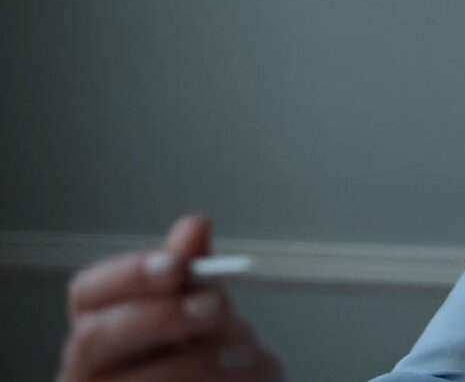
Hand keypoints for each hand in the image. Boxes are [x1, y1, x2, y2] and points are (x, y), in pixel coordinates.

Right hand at [57, 215, 284, 381]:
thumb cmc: (202, 356)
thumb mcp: (200, 312)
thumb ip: (193, 274)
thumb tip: (194, 226)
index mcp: (99, 328)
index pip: (87, 292)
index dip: (129, 275)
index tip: (178, 265)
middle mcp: (86, 370)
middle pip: (96, 338)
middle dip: (160, 316)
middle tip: (216, 307)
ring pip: (142, 379)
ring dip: (203, 360)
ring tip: (250, 353)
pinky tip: (252, 374)